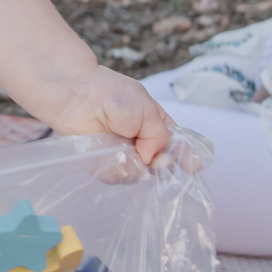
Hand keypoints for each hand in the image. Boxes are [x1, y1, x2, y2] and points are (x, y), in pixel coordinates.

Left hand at [40, 67, 181, 169]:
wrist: (77, 95)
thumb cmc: (113, 95)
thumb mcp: (148, 110)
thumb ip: (159, 137)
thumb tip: (153, 160)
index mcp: (157, 127)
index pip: (178, 148)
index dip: (186, 159)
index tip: (194, 167)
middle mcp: (143, 145)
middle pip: (162, 169)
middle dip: (162, 165)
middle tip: (158, 159)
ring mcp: (124, 156)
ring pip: (140, 175)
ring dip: (135, 164)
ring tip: (122, 143)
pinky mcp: (104, 165)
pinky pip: (117, 176)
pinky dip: (115, 167)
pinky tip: (108, 151)